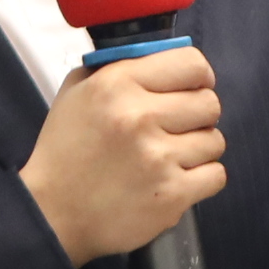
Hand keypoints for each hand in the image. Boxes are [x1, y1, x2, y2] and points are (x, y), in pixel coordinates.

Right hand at [20, 46, 227, 264]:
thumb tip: (159, 55)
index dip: (199, 76)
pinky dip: (201, 179)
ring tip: (171, 157)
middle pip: (209, 103)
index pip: (192, 64)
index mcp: (118, 84)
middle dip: (198, 115)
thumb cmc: (66, 152)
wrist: (52, 213)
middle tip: (179, 127)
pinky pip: (216, 175)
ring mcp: (158, 158)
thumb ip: (117, 66)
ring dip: (198, 149)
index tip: (193, 87)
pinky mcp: (171, 195)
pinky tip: (176, 179)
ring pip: (215, 140)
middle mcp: (140, 116)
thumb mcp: (77, 92)